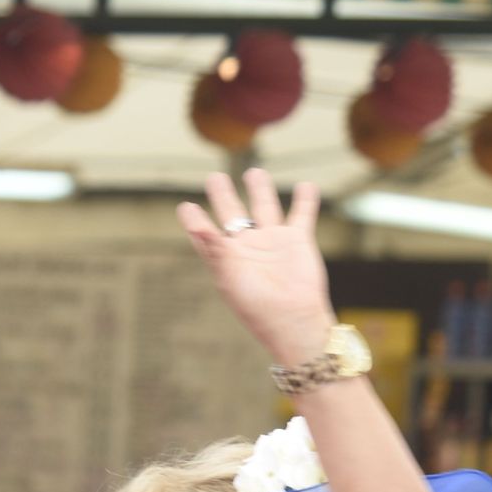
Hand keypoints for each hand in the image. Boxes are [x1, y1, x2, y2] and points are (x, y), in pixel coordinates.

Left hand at [176, 169, 334, 364]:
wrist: (293, 319)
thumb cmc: (256, 305)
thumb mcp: (228, 274)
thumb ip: (211, 244)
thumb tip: (191, 218)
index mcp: (226, 257)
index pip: (206, 235)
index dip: (196, 221)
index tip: (186, 208)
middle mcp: (248, 247)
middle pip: (233, 214)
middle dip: (223, 196)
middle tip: (215, 178)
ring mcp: (273, 241)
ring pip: (265, 207)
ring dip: (260, 189)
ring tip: (254, 172)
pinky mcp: (298, 240)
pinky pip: (302, 214)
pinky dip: (305, 199)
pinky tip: (306, 186)